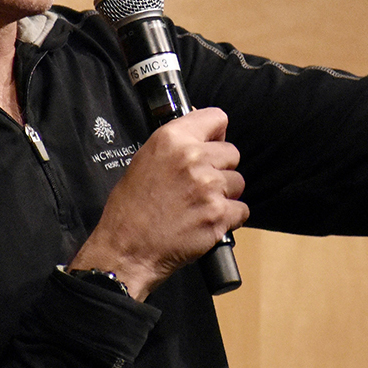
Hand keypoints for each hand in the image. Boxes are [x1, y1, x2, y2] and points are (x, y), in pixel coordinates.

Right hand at [69, 108, 247, 299]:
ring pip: (238, 182)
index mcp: (172, 139)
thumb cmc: (129, 210)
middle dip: (221, 168)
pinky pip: (242, 210)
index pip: (216, 118)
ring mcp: (208, 187)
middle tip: (200, 185)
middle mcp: (193, 158)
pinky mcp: (218, 215)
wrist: (126, 250)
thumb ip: (176, 146)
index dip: (216, 133)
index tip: (212, 144)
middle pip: (232, 153)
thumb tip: (202, 135)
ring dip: (225, 194)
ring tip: (200, 206)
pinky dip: (230, 218)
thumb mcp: (144, 160)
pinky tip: (208, 222)